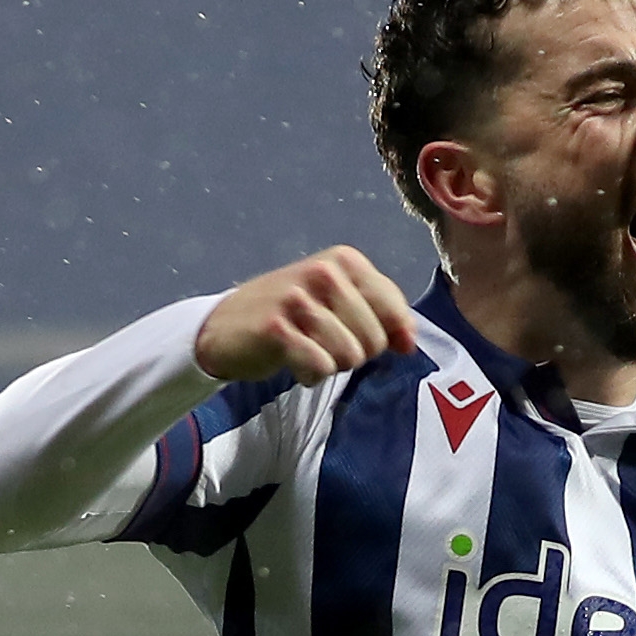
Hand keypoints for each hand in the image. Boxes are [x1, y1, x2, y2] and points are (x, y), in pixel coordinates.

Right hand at [197, 248, 424, 384]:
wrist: (226, 325)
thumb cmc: (291, 314)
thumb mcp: (339, 300)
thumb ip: (380, 312)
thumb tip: (409, 343)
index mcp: (345, 260)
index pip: (394, 309)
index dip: (388, 336)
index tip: (361, 336)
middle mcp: (324, 272)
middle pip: (375, 339)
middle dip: (355, 353)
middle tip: (324, 343)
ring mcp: (299, 298)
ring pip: (350, 356)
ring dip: (331, 365)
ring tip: (308, 350)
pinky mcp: (277, 328)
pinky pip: (320, 367)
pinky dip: (310, 375)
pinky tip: (294, 362)